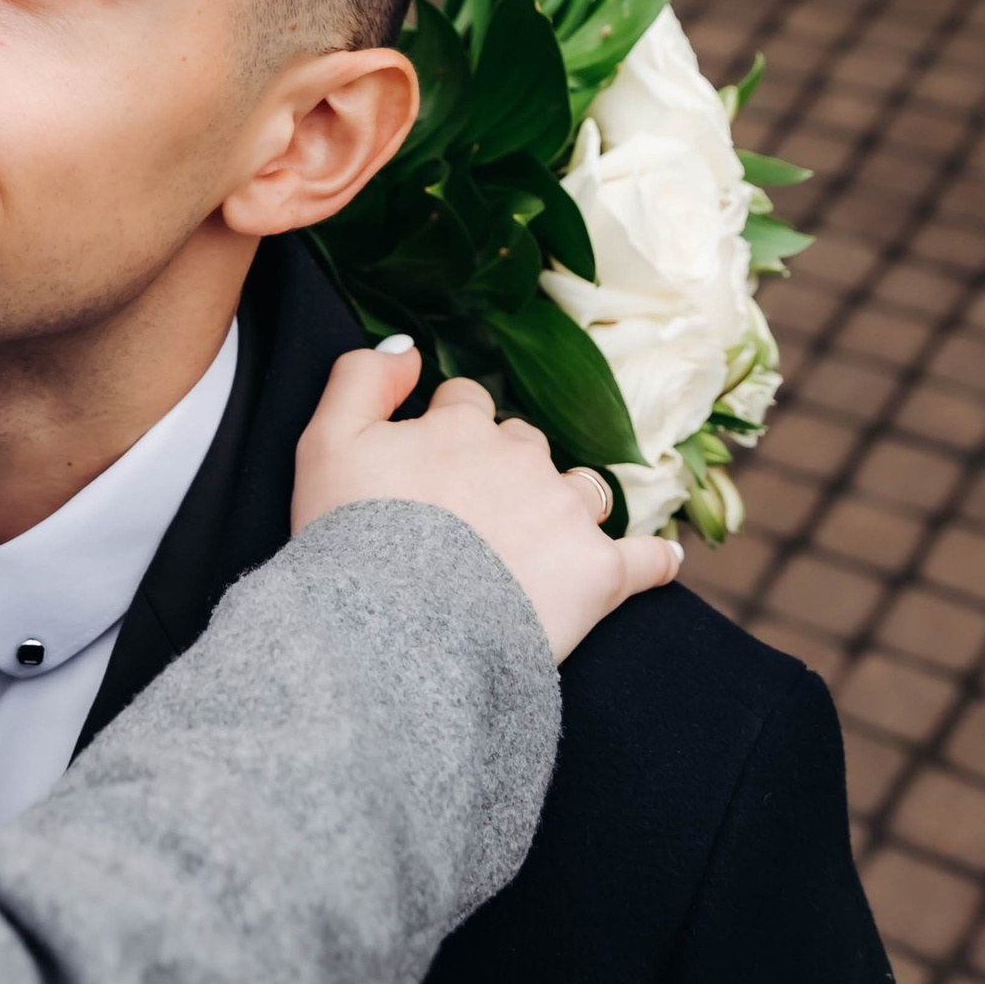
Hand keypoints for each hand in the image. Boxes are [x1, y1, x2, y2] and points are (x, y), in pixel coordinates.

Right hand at [292, 337, 681, 660]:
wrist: (395, 634)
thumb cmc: (350, 542)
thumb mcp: (324, 444)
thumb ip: (360, 378)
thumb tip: (408, 349)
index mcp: (461, 426)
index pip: (468, 403)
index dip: (449, 429)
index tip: (433, 466)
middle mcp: (522, 458)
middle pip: (526, 444)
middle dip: (507, 468)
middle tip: (473, 517)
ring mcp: (566, 514)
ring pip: (582, 490)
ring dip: (566, 506)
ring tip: (542, 545)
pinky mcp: (600, 574)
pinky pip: (645, 560)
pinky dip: (652, 559)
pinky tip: (660, 560)